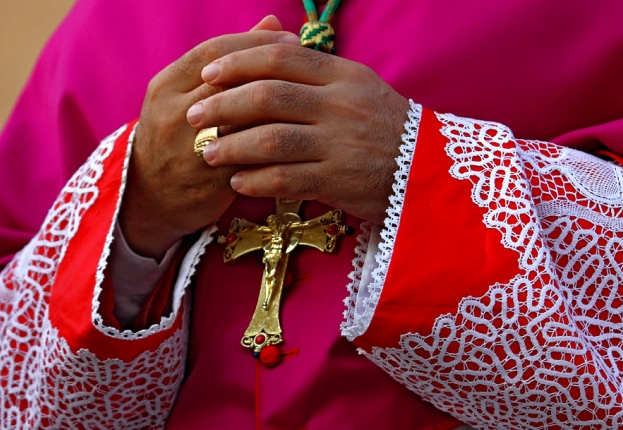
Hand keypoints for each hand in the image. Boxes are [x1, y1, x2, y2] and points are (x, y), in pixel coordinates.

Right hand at [120, 16, 299, 258]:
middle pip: (232, 84)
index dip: (256, 43)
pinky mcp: (212, 182)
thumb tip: (272, 23)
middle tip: (309, 68)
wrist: (148, 196)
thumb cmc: (175, 135)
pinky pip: (252, 160)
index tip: (292, 40)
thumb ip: (228, 61)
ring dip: (281, 111)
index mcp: (167, 86)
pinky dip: (278, 147)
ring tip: (308, 102)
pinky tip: (302, 138)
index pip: (214, 52)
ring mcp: (192, 151)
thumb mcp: (186, 93)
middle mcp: (176, 115)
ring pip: (243, 123)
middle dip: (275, 73)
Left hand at [185, 43, 409, 223]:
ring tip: (208, 152)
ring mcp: (341, 144)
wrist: (428, 173)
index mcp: (343, 76)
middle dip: (223, 104)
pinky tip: (237, 182)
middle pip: (268, 96)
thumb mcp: (358, 89)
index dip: (238, 63)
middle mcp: (341, 105)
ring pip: (272, 138)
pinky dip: (255, 179)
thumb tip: (266, 54)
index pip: (281, 59)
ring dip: (232, 145)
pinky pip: (286, 178)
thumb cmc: (385, 130)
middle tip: (195, 115)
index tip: (207, 73)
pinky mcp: (340, 181)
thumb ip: (315, 73)